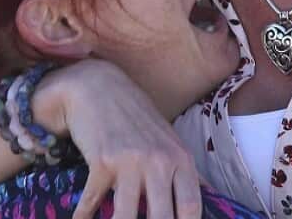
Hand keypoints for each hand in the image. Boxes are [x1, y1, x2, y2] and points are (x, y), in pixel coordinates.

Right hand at [34, 60, 202, 218]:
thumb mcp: (168, 140)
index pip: (190, 207)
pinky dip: (84, 216)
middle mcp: (159, 161)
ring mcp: (130, 162)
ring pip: (126, 218)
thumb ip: (183, 171)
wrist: (98, 86)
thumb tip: (208, 198)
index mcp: (180, 158)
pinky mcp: (101, 162)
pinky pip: (92, 202)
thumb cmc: (136, 117)